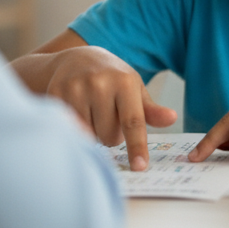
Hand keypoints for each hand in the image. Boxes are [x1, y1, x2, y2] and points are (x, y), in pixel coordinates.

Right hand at [10, 47, 176, 170]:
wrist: (77, 59)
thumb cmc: (113, 79)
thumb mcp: (135, 89)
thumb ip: (151, 110)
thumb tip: (172, 118)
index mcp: (124, 82)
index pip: (133, 121)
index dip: (137, 146)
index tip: (139, 167)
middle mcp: (99, 83)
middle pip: (110, 136)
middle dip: (112, 134)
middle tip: (108, 115)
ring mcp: (76, 88)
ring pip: (90, 136)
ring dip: (94, 132)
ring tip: (93, 112)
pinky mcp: (56, 94)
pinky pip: (71, 129)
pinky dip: (77, 128)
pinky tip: (79, 111)